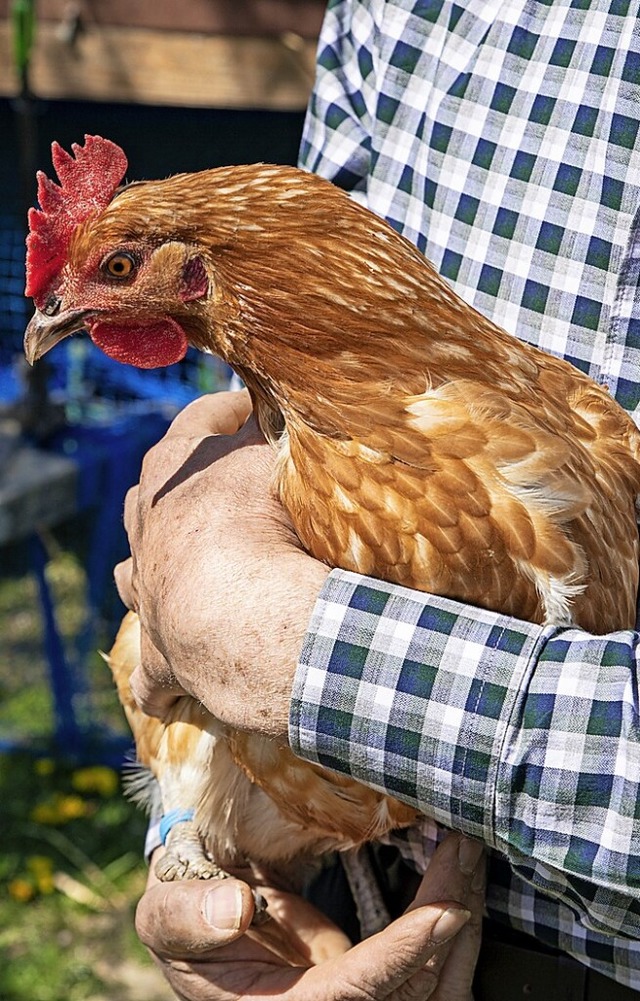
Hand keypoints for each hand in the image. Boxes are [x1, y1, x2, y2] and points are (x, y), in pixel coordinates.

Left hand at [114, 390, 328, 737]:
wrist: (237, 612)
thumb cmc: (258, 523)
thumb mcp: (274, 454)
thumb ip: (277, 425)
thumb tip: (285, 400)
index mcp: (173, 470)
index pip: (200, 420)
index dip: (230, 408)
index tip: (255, 407)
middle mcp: (146, 528)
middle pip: (151, 494)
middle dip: (183, 487)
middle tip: (222, 486)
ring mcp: (146, 591)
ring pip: (134, 571)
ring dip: (153, 566)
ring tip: (181, 567)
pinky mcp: (159, 652)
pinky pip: (152, 673)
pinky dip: (160, 677)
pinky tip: (167, 686)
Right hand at [136, 832, 483, 1000]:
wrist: (202, 929)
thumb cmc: (187, 923)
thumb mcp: (166, 917)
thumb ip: (186, 917)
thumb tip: (233, 909)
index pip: (358, 992)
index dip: (403, 954)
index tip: (443, 910)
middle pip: (416, 991)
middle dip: (451, 919)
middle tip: (465, 847)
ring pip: (437, 987)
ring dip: (461, 918)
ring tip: (467, 853)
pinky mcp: (376, 985)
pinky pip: (432, 972)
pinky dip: (454, 926)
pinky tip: (458, 879)